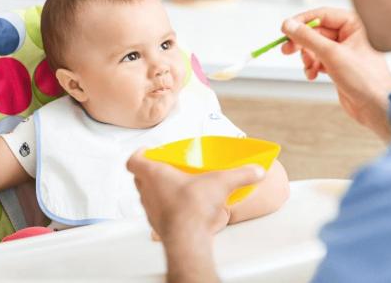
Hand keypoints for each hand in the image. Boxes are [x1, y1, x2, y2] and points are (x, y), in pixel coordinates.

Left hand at [127, 150, 264, 242]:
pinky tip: (184, 209)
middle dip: (151, 172)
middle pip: (139, 178)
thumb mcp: (221, 182)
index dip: (140, 154)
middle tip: (167, 168)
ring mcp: (151, 211)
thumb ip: (241, 174)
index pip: (134, 160)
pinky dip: (167, 209)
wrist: (188, 239)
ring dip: (158, 191)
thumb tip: (256, 171)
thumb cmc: (193, 207)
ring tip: (177, 188)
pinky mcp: (159, 226)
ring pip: (147, 196)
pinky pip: (158, 213)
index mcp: (154, 174)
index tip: (149, 151)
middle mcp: (147, 192)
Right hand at [281, 7, 390, 141]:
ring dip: (307, 58)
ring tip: (308, 67)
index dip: (302, 22)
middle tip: (287, 49)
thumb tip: (290, 25)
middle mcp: (348, 36)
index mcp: (353, 24)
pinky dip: (312, 67)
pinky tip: (312, 75)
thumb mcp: (332, 54)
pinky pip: (318, 61)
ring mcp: (342, 52)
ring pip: (314, 48)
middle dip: (301, 43)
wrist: (376, 106)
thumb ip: (308, 38)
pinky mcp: (338, 66)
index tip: (286, 29)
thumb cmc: (365, 78)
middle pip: (315, 32)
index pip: (321, 15)